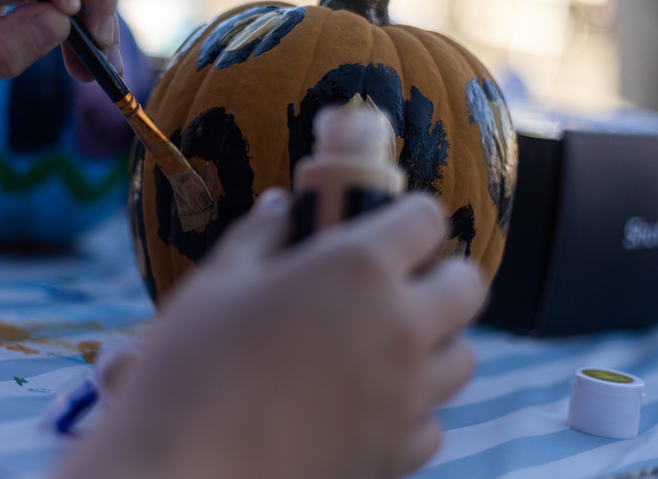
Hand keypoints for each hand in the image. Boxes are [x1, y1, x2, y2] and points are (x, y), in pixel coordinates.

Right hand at [59, 191, 485, 478]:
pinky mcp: (399, 454)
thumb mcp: (217, 281)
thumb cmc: (193, 363)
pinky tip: (368, 403)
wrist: (190, 472)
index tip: (383, 226)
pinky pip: (434, 421)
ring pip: (462, 357)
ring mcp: (408, 397)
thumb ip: (259, 234)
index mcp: (360, 268)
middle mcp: (401, 328)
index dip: (407, 216)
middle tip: (393, 282)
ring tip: (383, 344)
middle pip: (467, 286)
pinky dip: (414, 406)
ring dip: (435, 341)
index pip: (427, 219)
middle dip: (439, 275)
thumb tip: (281, 205)